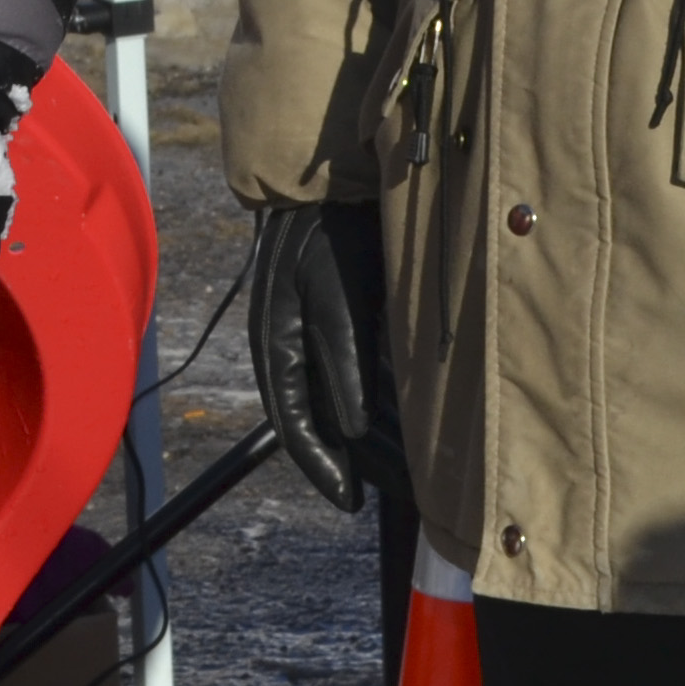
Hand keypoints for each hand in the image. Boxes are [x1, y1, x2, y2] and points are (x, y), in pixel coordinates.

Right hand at [244, 201, 391, 511]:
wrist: (327, 183)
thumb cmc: (328, 236)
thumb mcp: (338, 299)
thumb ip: (345, 361)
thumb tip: (352, 428)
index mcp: (277, 349)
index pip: (294, 426)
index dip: (322, 468)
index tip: (350, 502)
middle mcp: (287, 350)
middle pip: (316, 423)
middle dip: (354, 459)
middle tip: (395, 490)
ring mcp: (307, 338)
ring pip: (333, 404)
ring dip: (368, 436)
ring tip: (407, 464)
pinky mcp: (330, 324)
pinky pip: (348, 379)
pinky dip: (373, 404)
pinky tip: (403, 417)